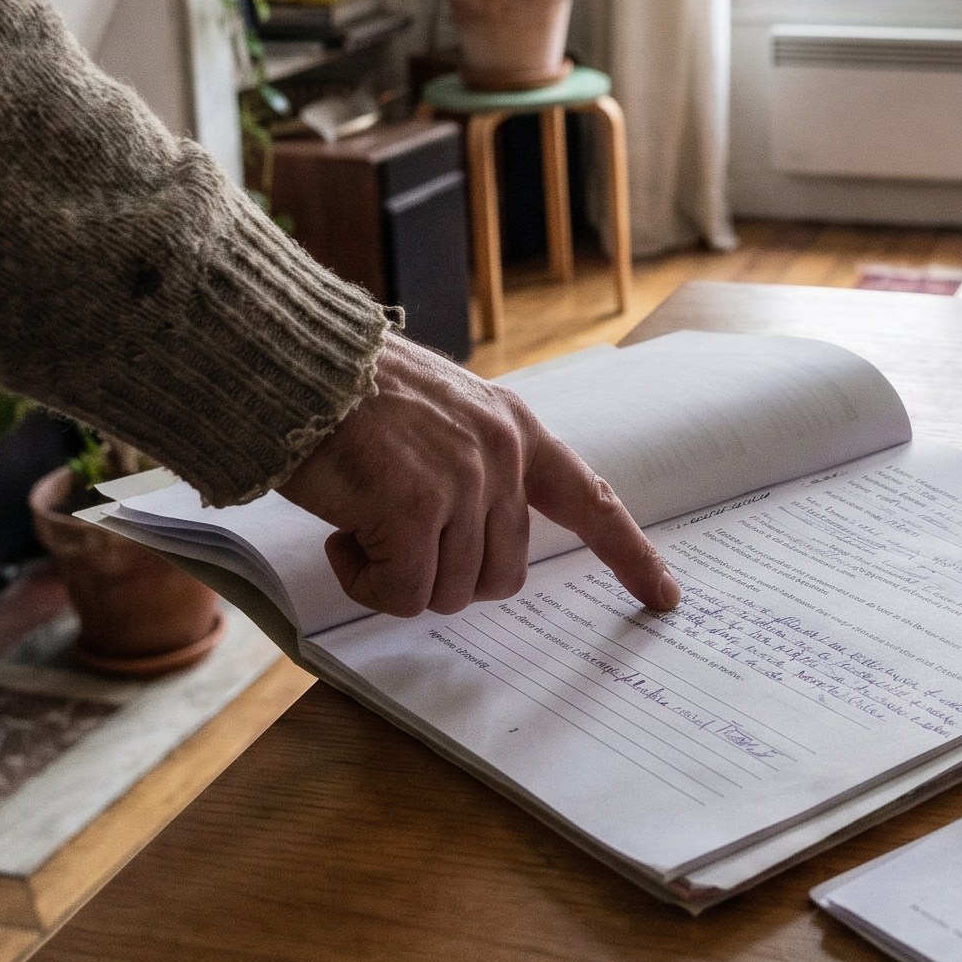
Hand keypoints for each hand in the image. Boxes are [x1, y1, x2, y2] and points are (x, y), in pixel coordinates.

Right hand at [279, 333, 680, 617]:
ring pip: (450, 593)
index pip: (591, 500)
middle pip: (503, 576)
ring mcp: (463, 482)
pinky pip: (403, 595)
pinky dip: (366, 583)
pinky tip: (343, 535)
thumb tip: (481, 545)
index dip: (630, 554)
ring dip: (397, 577)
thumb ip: (478, 469)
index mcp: (517, 431)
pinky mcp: (415, 508)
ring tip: (361, 522)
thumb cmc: (353, 398)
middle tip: (396, 540)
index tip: (664, 595)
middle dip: (448, 577)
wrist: (297, 365)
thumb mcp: (444, 417)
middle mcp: (502, 456)